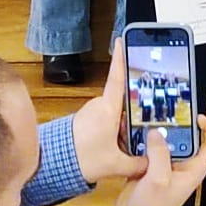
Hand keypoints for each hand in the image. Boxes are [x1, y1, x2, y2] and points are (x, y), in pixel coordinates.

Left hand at [73, 39, 144, 182]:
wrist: (53, 166)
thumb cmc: (80, 158)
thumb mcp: (115, 164)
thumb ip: (138, 163)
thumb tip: (152, 160)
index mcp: (108, 109)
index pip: (117, 77)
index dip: (122, 57)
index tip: (123, 39)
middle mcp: (99, 106)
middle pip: (125, 101)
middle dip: (136, 115)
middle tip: (144, 130)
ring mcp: (92, 112)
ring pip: (116, 114)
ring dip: (123, 127)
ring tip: (125, 146)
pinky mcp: (87, 121)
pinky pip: (107, 121)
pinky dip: (114, 132)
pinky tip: (115, 147)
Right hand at [113, 116, 205, 205]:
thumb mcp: (159, 179)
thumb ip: (160, 153)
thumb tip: (157, 133)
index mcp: (193, 170)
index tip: (199, 117)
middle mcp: (181, 167)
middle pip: (187, 139)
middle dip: (178, 125)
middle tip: (167, 114)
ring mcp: (164, 167)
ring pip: (166, 143)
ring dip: (157, 132)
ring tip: (149, 121)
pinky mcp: (148, 169)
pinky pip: (148, 150)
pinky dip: (142, 141)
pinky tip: (134, 135)